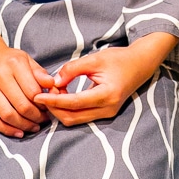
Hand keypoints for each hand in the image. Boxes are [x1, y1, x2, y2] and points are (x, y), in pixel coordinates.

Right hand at [0, 18, 55, 137]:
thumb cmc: (8, 59)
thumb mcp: (26, 59)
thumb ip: (40, 73)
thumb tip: (53, 86)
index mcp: (14, 64)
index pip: (33, 90)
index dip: (43, 103)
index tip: (49, 107)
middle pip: (21, 105)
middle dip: (36, 117)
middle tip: (43, 120)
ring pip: (7, 115)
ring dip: (24, 125)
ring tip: (34, 127)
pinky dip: (6, 130)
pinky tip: (18, 132)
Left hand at [34, 32, 178, 125]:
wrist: (140, 64)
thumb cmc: (119, 58)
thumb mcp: (95, 59)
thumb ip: (74, 69)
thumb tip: (54, 81)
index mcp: (107, 95)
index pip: (74, 103)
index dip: (54, 101)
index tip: (38, 96)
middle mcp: (107, 109)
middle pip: (72, 117)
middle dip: (54, 108)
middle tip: (44, 93)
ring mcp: (107, 114)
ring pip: (76, 120)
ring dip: (60, 110)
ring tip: (52, 93)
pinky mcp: (105, 114)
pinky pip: (82, 117)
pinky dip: (69, 110)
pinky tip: (62, 97)